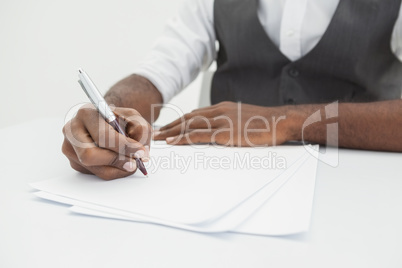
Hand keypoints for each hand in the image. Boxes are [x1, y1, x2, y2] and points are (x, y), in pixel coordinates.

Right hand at [62, 104, 151, 179]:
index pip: (102, 135)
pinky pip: (96, 174)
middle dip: (116, 161)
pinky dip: (114, 171)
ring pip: (95, 169)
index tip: (140, 152)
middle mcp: (72, 131)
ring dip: (118, 169)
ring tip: (131, 162)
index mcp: (86, 114)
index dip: (124, 146)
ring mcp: (70, 148)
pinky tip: (120, 161)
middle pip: (90, 155)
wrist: (107, 122)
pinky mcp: (75, 162)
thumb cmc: (119, 119)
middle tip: (134, 163)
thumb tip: (140, 153)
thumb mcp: (134, 118)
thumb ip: (141, 130)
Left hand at [153, 101, 291, 146]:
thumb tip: (221, 131)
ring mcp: (221, 121)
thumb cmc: (265, 123)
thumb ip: (230, 122)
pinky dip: (182, 138)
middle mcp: (218, 111)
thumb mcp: (244, 119)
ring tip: (158, 139)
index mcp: (222, 108)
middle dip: (171, 126)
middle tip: (156, 133)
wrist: (280, 121)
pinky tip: (172, 142)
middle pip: (187, 118)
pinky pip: (198, 135)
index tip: (169, 127)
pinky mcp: (225, 132)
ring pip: (189, 125)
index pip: (195, 114)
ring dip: (171, 132)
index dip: (179, 121)